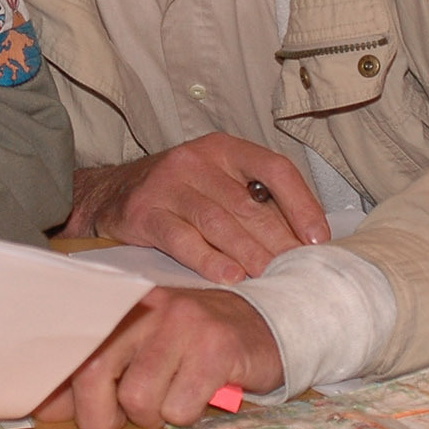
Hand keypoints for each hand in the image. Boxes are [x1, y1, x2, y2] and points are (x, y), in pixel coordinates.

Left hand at [33, 287, 284, 428]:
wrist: (268, 323)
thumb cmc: (194, 345)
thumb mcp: (141, 349)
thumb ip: (96, 373)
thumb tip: (44, 408)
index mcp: (121, 304)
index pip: (71, 346)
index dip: (55, 386)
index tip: (45, 411)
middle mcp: (145, 306)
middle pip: (92, 373)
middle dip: (102, 415)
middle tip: (129, 414)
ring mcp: (181, 323)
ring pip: (138, 398)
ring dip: (154, 415)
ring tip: (175, 395)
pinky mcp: (215, 346)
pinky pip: (180, 407)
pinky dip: (188, 413)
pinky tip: (202, 391)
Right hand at [61, 133, 330, 283]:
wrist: (109, 195)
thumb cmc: (178, 194)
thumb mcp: (216, 182)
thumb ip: (254, 201)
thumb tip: (307, 240)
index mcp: (224, 149)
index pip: (274, 168)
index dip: (302, 204)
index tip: (318, 240)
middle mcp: (197, 160)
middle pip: (249, 204)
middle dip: (278, 242)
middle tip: (298, 272)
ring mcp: (169, 184)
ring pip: (219, 222)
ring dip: (249, 254)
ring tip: (270, 279)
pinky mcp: (145, 212)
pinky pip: (182, 238)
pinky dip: (208, 259)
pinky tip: (229, 277)